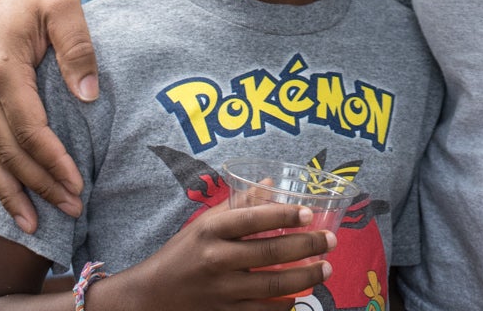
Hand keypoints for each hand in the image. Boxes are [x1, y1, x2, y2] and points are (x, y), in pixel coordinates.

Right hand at [0, 0, 97, 230]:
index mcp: (4, 69)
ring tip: (32, 226)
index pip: (28, 128)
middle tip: (71, 210)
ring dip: (10, 192)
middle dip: (40, 185)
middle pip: (9, 151)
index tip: (76, 183)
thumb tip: (89, 94)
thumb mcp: (64, 4)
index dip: (52, 161)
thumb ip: (78, 46)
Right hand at [104, 201, 334, 310]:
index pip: (251, 219)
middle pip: (268, 254)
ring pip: (270, 286)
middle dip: (305, 247)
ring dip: (303, 278)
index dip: (282, 215)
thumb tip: (270, 183)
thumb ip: (237, 204)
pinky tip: (298, 298)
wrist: (151, 296)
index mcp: (210, 231)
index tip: (308, 213)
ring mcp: (220, 292)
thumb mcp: (203, 223)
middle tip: (330, 242)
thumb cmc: (181, 253)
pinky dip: (282, 306)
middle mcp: (216, 260)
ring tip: (325, 269)